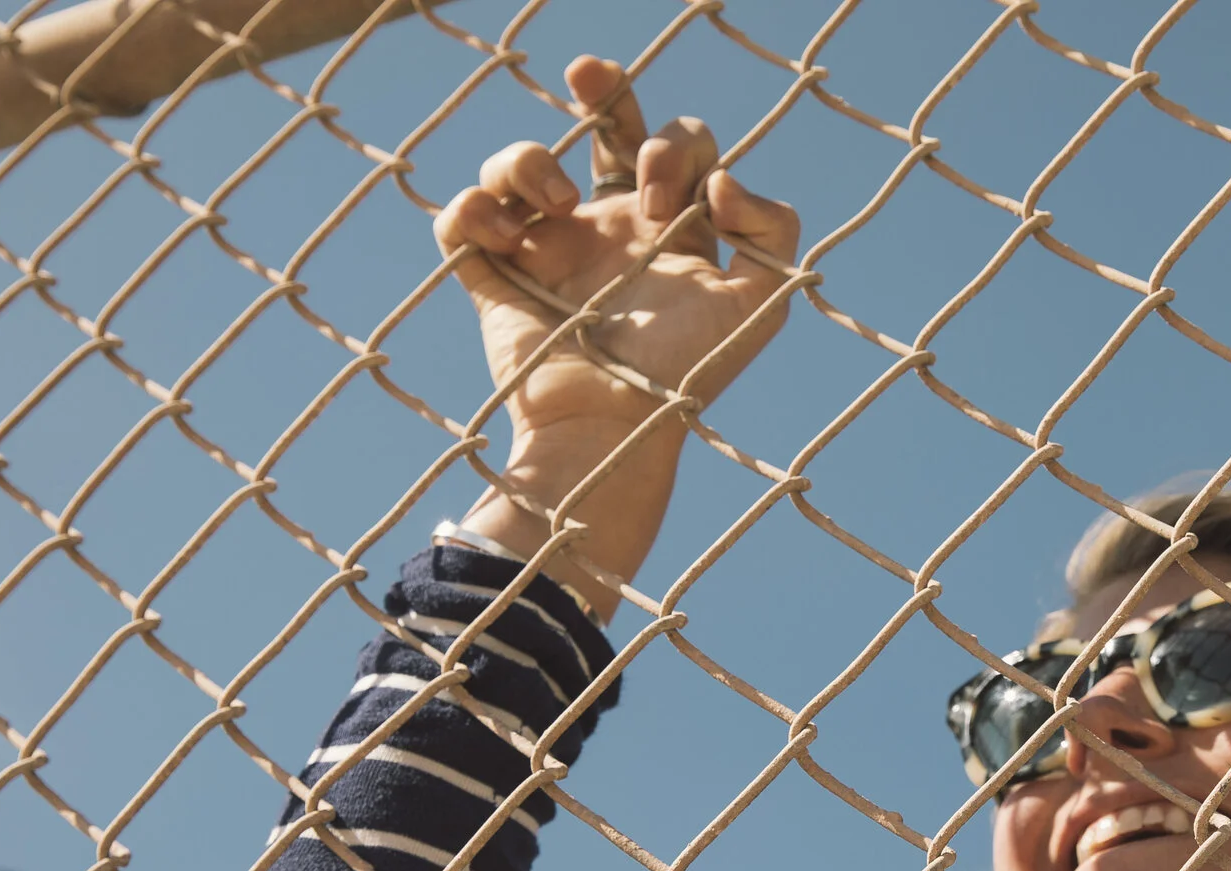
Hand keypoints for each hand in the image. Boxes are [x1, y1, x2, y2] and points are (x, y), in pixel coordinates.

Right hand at [440, 56, 800, 613]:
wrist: (614, 432)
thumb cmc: (688, 375)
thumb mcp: (759, 305)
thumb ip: (772, 230)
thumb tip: (722, 183)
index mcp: (668, 230)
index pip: (678, 149)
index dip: (674, 146)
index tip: (664, 201)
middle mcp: (608, 231)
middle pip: (604, 126)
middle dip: (604, 87)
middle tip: (590, 78)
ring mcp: (545, 253)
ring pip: (520, 163)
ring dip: (529, 158)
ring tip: (557, 206)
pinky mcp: (492, 282)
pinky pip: (459, 221)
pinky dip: (471, 212)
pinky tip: (507, 241)